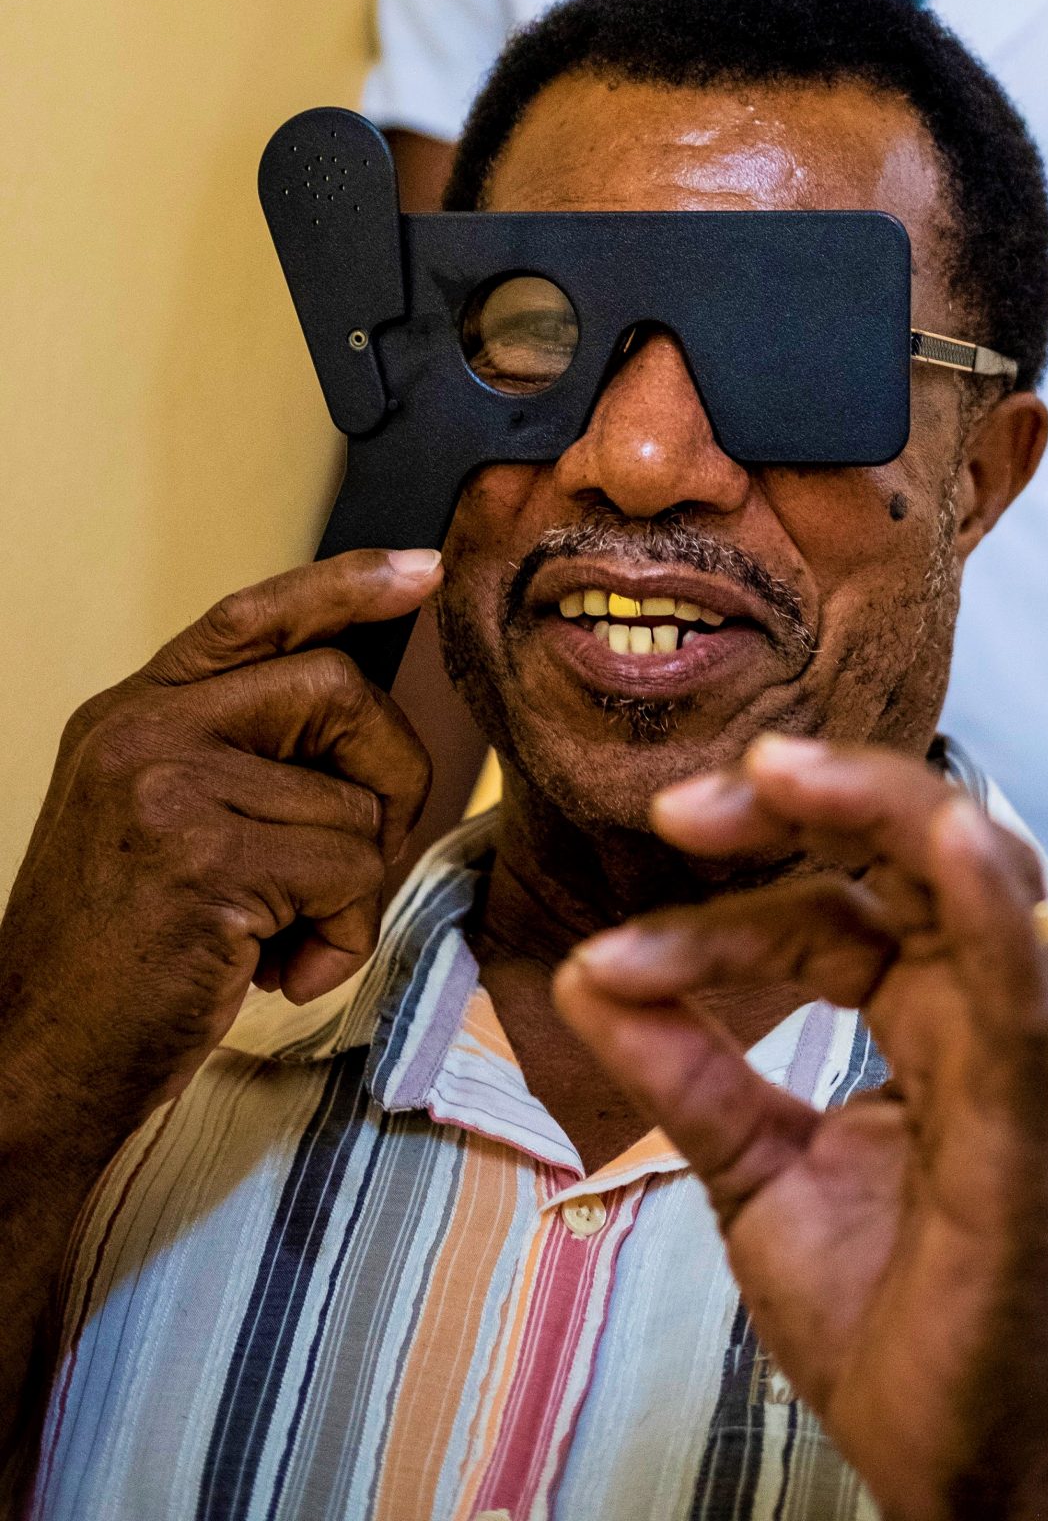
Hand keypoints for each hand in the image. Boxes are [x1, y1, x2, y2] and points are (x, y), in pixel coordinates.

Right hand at [0, 549, 435, 1148]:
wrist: (39, 1065)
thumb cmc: (119, 959)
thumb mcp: (158, 823)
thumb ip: (239, 759)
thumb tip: (367, 721)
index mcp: (131, 714)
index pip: (252, 616)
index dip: (345, 586)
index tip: (419, 571)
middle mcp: (142, 733)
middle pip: (337, 689)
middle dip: (387, 774)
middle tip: (360, 857)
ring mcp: (167, 791)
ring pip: (353, 803)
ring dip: (352, 889)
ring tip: (285, 939)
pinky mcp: (203, 861)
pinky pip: (347, 873)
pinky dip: (342, 937)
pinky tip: (280, 973)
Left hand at [555, 738, 1047, 1520]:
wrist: (941, 1458)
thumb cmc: (877, 1311)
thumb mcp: (748, 1167)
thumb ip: (685, 1066)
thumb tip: (586, 970)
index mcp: (922, 1015)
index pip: (832, 911)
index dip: (737, 895)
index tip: (622, 934)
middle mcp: (976, 1015)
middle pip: (915, 854)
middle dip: (810, 803)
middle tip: (687, 804)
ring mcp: (1012, 1060)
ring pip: (976, 882)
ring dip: (883, 809)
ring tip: (779, 773)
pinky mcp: (1031, 1125)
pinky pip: (1023, 993)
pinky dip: (991, 905)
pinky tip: (946, 837)